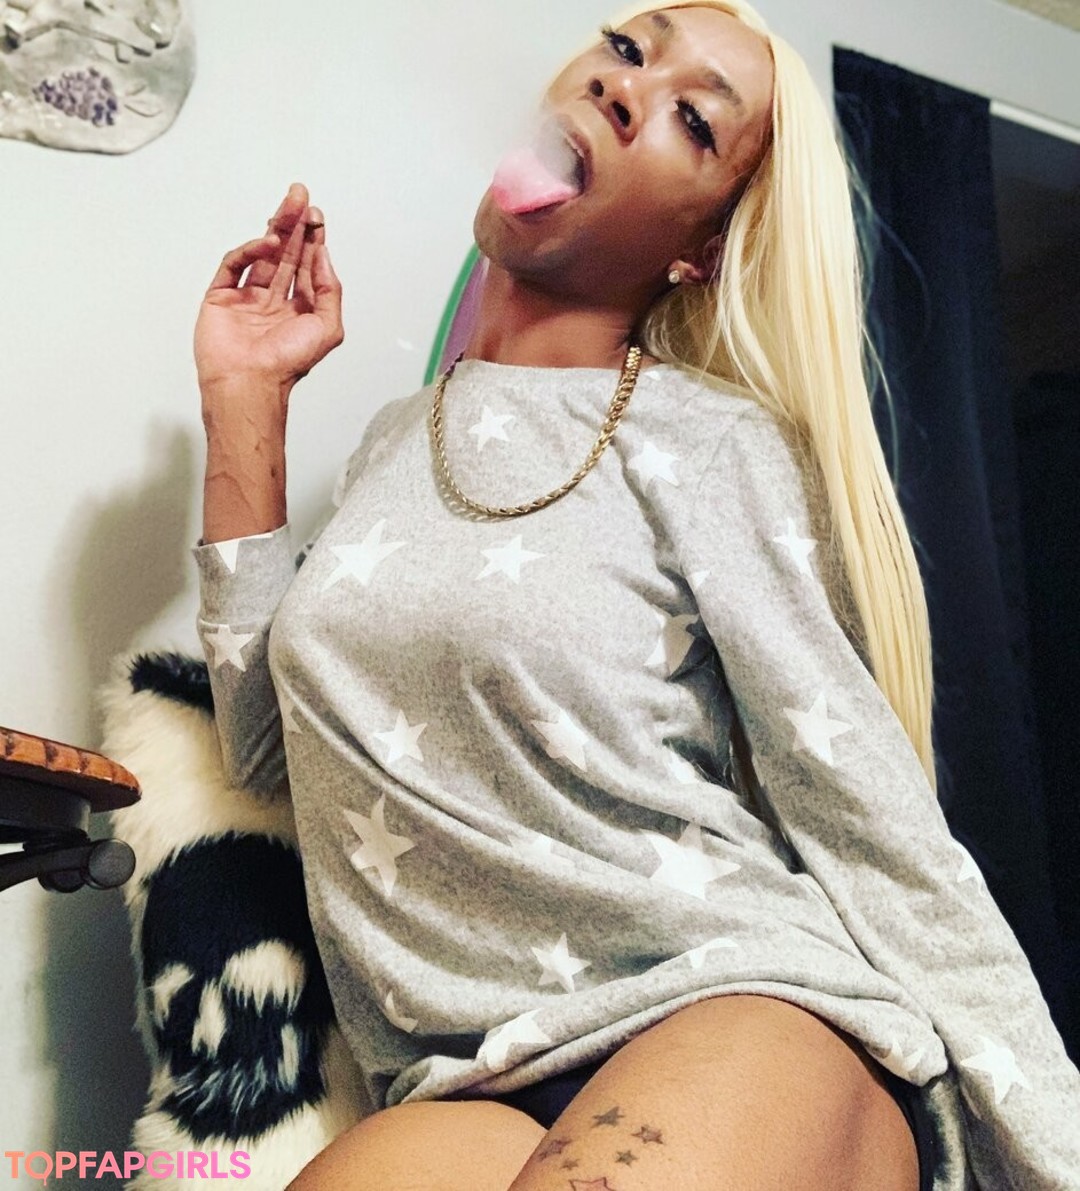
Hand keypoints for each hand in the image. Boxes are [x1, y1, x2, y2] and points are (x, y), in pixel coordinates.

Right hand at [194, 183, 344, 399]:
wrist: (249, 382)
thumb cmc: (287, 363)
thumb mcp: (327, 327)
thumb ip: (328, 290)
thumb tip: (322, 256)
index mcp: (297, 310)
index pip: (305, 266)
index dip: (311, 240)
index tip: (316, 216)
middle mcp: (272, 302)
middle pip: (285, 254)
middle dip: (294, 224)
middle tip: (300, 196)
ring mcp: (246, 299)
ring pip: (261, 255)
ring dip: (275, 229)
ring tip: (287, 208)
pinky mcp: (221, 298)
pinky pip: (234, 265)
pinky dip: (249, 251)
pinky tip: (267, 242)